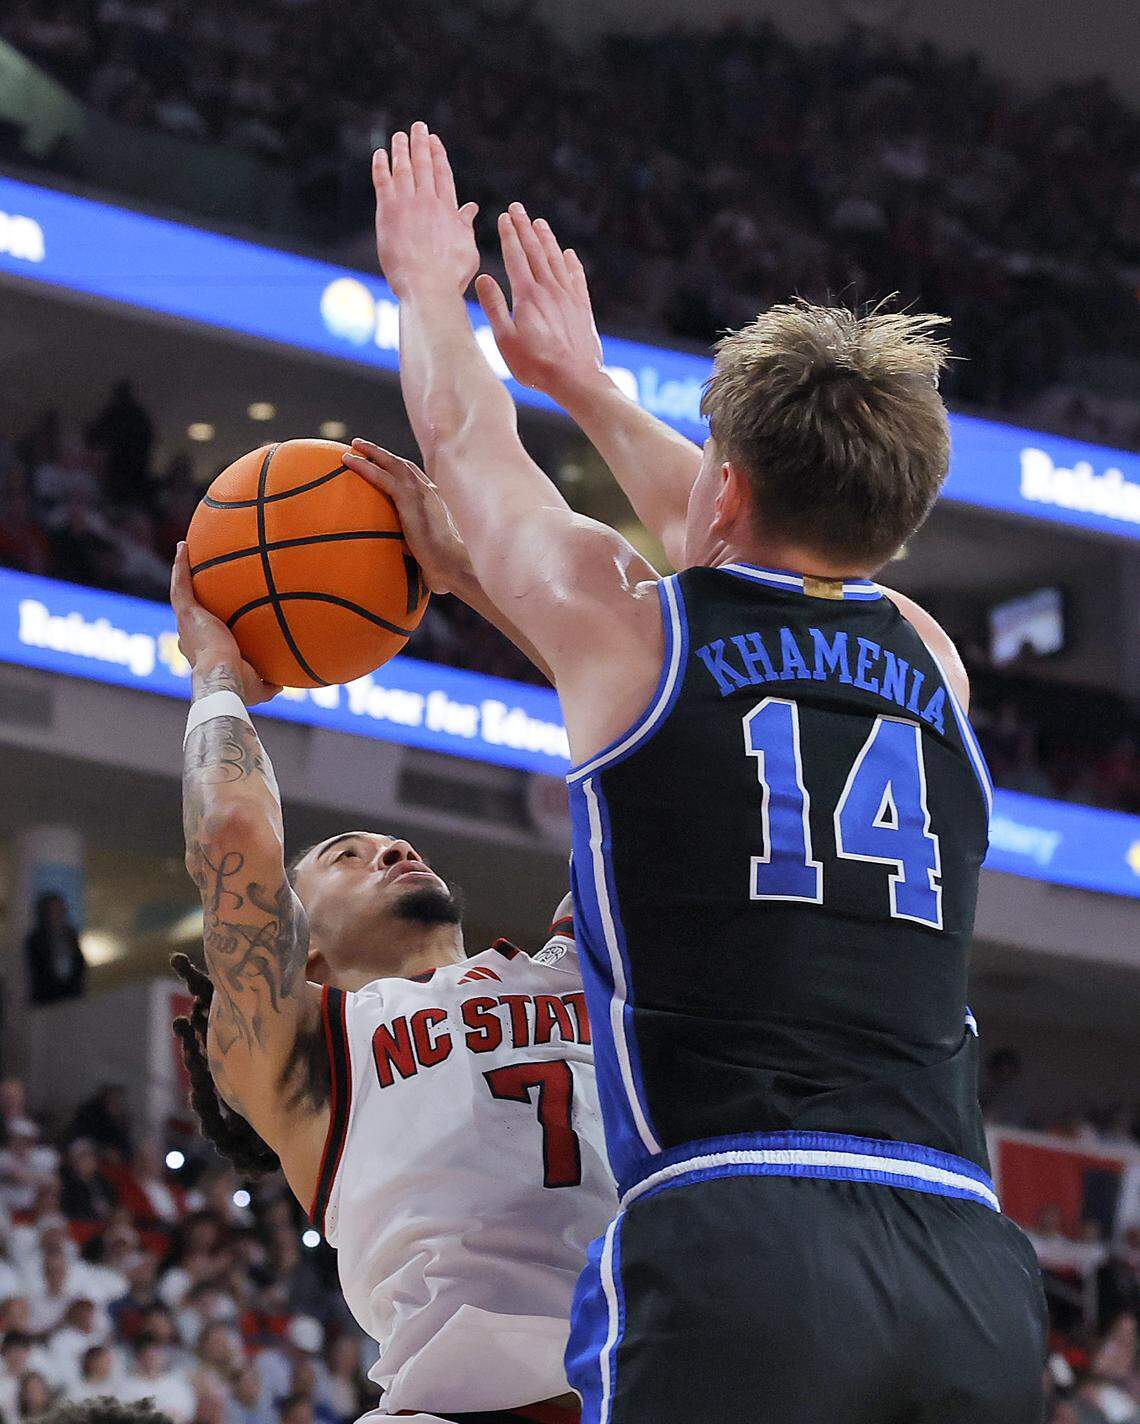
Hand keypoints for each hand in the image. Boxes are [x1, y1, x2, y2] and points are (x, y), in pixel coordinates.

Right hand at [170, 544, 280, 705]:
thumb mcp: (257, 686)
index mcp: (203, 653)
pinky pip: (181, 584)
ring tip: (185, 551)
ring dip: (181, 571)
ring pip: (181, 592)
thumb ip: (267, 683)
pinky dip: (181, 565)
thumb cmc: (239, 687)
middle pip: (190, 613)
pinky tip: (184, 547)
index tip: (210, 620)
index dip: (201, 629)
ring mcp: (186, 623)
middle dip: (190, 599)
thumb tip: (281, 683)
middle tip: (197, 582)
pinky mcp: (186, 613)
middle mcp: (190, 637)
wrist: (225, 678)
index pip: (200, 638)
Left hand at [344, 440, 471, 595]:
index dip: (395, 465)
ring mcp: (421, 493)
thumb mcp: (423, 547)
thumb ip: (409, 541)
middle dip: (380, 453)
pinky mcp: (411, 500)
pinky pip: (383, 478)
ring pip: (392, 464)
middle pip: (401, 464)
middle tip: (360, 446)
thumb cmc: (441, 564)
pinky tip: (350, 462)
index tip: (381, 460)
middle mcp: (428, 491)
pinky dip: (366, 468)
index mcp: (433, 499)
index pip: (412, 475)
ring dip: (371, 453)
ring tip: (352, 447)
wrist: (452, 564)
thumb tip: (394, 549)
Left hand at [373, 122, 478, 299]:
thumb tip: (472, 207)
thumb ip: (466, 225)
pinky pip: (383, 182)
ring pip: (403, 169)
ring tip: (399, 135)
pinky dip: (381, 166)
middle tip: (418, 127)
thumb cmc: (450, 275)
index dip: (438, 156)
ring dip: (401, 149)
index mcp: (448, 210)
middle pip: (423, 165)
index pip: (443, 175)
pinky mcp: (387, 212)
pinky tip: (380, 154)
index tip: (435, 141)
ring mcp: (407, 204)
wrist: (427, 285)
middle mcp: (429, 201)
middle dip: (421, 144)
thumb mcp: (467, 249)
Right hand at [475, 204, 604, 401]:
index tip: (504, 217)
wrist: (575, 378)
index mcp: (527, 295)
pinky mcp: (582, 308)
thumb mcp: (505, 339)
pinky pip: (576, 278)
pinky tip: (568, 254)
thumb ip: (494, 306)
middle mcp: (549, 289)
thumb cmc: (535, 364)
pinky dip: (571, 263)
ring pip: (556, 260)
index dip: (509, 235)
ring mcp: (568, 297)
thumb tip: (483, 278)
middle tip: (518, 208)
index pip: (516, 256)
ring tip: (539, 222)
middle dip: (525, 227)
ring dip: (547, 239)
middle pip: (535, 251)